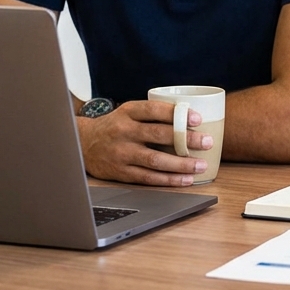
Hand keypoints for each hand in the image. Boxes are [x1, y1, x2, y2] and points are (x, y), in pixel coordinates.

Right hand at [77, 100, 215, 185]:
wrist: (83, 144)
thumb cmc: (115, 126)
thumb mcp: (129, 113)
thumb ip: (153, 115)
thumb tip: (190, 118)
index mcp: (128, 112)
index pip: (154, 110)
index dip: (176, 114)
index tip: (197, 118)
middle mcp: (124, 131)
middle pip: (158, 135)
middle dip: (185, 139)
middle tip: (207, 142)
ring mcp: (122, 153)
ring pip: (155, 160)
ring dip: (181, 164)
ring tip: (201, 165)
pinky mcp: (121, 172)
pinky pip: (148, 177)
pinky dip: (169, 179)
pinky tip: (185, 179)